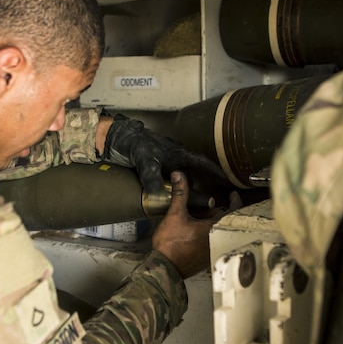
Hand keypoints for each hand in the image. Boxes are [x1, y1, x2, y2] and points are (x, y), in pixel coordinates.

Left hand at [103, 113, 227, 195]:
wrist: (114, 139)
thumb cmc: (132, 144)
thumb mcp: (143, 160)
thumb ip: (152, 177)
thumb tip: (160, 195)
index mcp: (178, 153)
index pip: (202, 163)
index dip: (216, 172)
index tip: (228, 180)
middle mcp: (174, 158)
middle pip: (194, 174)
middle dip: (202, 187)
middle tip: (211, 201)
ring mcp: (165, 163)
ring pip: (181, 179)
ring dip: (186, 190)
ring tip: (192, 204)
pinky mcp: (155, 168)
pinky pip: (169, 181)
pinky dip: (172, 190)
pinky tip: (171, 199)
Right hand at [153, 171, 240, 278]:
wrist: (164, 267)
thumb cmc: (170, 244)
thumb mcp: (175, 215)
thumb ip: (180, 194)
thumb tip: (179, 176)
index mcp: (214, 228)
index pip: (233, 211)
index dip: (234, 201)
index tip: (233, 195)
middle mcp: (217, 240)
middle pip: (222, 221)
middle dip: (213, 212)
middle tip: (202, 206)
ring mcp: (212, 250)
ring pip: (216, 231)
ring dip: (209, 224)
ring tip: (194, 218)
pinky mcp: (205, 258)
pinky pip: (210, 241)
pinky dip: (205, 234)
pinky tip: (191, 232)